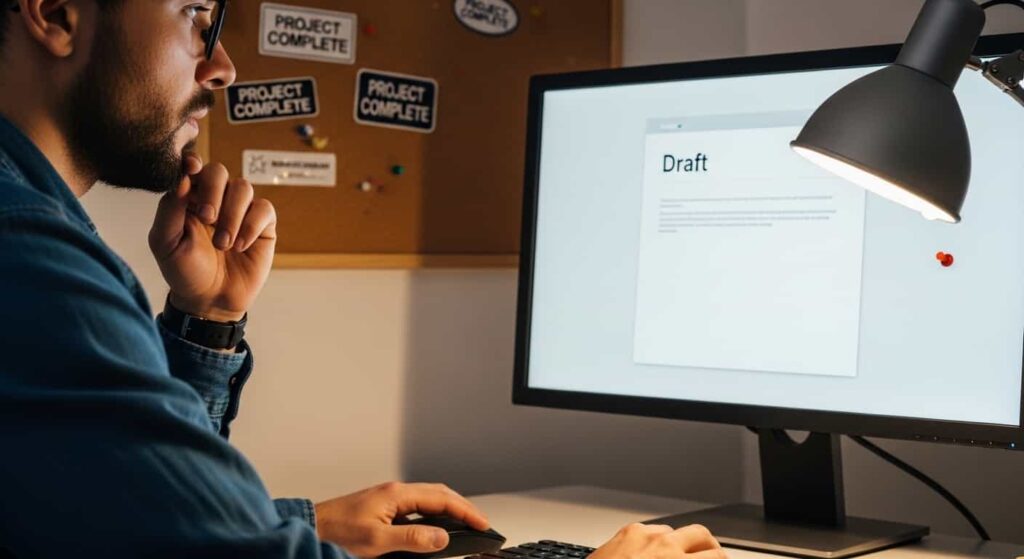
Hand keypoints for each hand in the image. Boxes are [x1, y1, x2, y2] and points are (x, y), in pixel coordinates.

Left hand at [149, 154, 276, 322]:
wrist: (210, 300)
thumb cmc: (184, 271)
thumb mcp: (165, 242)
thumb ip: (169, 208)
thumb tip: (182, 177)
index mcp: (188, 197)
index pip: (192, 167)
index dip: (193, 162)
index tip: (191, 169)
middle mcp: (215, 198)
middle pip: (219, 171)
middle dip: (213, 192)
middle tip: (207, 218)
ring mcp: (240, 210)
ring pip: (243, 188)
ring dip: (232, 215)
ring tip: (223, 244)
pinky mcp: (262, 224)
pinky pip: (263, 209)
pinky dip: (251, 225)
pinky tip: (240, 246)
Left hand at [314, 482, 490, 557]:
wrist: (310, 527)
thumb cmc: (336, 531)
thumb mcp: (377, 540)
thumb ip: (412, 539)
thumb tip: (441, 538)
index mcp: (397, 494)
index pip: (441, 498)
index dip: (465, 511)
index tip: (482, 523)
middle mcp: (394, 492)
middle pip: (438, 494)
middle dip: (462, 507)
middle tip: (479, 523)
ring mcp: (388, 499)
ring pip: (428, 500)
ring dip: (448, 510)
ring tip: (463, 524)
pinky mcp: (382, 507)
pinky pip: (416, 507)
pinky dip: (432, 515)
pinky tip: (433, 527)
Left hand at [590, 523, 724, 558]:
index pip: (716, 557)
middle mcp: (664, 546)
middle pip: (702, 535)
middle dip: (709, 548)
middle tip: (709, 558)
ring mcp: (644, 535)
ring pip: (677, 530)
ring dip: (682, 543)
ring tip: (679, 557)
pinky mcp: (627, 531)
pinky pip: (652, 530)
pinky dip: (658, 540)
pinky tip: (653, 554)